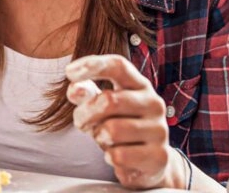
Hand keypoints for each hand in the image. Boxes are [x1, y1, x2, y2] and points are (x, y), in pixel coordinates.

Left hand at [66, 54, 185, 189]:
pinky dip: (110, 157)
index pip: (119, 66)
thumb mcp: (101, 107)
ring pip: (112, 130)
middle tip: (81, 122)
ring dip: (99, 137)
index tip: (69, 72)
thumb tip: (74, 89)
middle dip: (85, 114)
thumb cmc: (122, 126)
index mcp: (140, 85)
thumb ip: (87, 94)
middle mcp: (153, 103)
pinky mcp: (159, 156)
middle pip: (109, 100)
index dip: (93, 65)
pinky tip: (117, 156)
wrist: (151, 162)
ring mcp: (159, 130)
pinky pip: (119, 156)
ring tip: (105, 139)